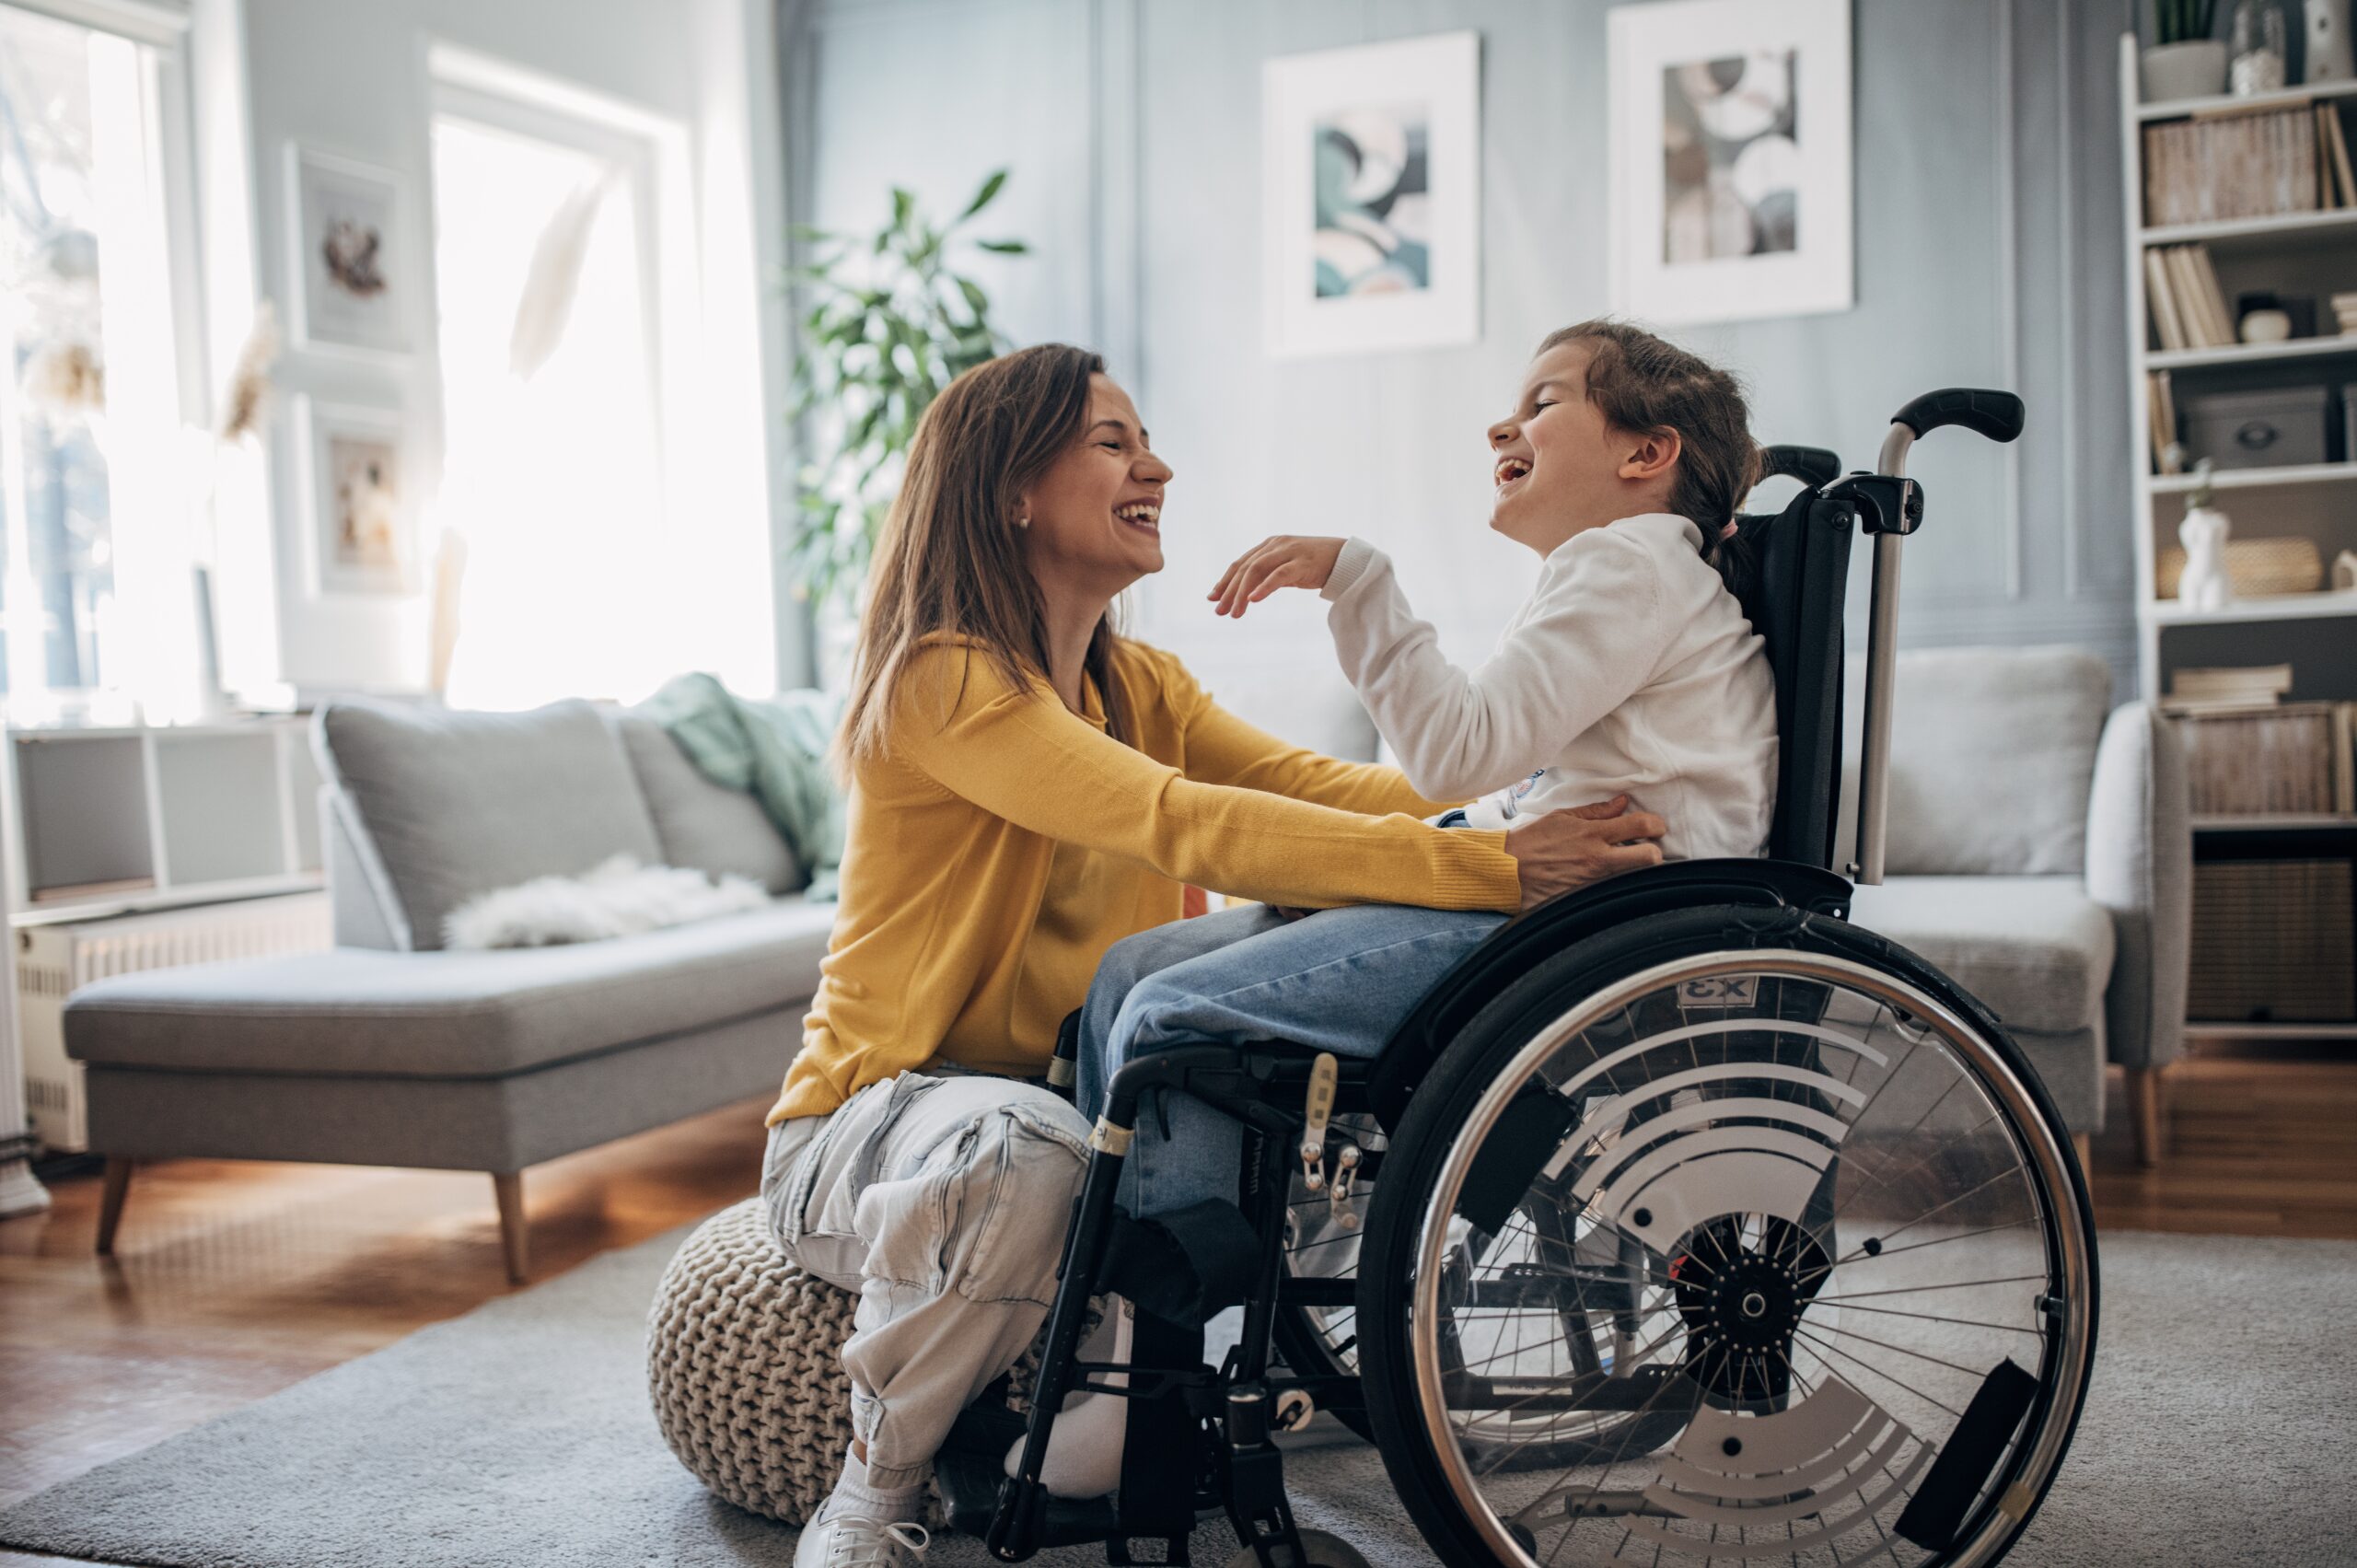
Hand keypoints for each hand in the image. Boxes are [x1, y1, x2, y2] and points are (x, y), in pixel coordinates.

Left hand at [1208, 536, 1346, 617]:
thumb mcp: (1287, 569)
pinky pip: (1279, 575)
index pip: (1240, 563)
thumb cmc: (1316, 565)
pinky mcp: (1302, 562)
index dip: (1224, 581)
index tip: (1212, 598)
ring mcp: (1289, 551)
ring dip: (1242, 593)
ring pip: (1256, 571)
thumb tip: (1248, 594)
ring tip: (1234, 613)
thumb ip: (1268, 575)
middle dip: (1229, 590)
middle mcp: (1276, 545)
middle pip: (1244, 568)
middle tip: (1219, 611)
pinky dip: (1264, 587)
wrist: (1347, 559)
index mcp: (1269, 545)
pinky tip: (1253, 599)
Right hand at [1502, 795, 1666, 910]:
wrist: (1507, 869)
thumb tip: (1622, 803)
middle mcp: (1597, 860)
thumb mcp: (1562, 817)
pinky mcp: (1586, 900)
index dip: (1656, 824)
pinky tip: (1603, 879)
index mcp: (1592, 834)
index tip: (1655, 826)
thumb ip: (1596, 811)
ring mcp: (1594, 883)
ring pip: (1635, 878)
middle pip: (1650, 857)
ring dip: (1635, 871)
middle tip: (1647, 848)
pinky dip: (1614, 886)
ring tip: (1623, 864)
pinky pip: (1613, 893)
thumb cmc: (1532, 840)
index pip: (1641, 826)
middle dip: (1656, 852)